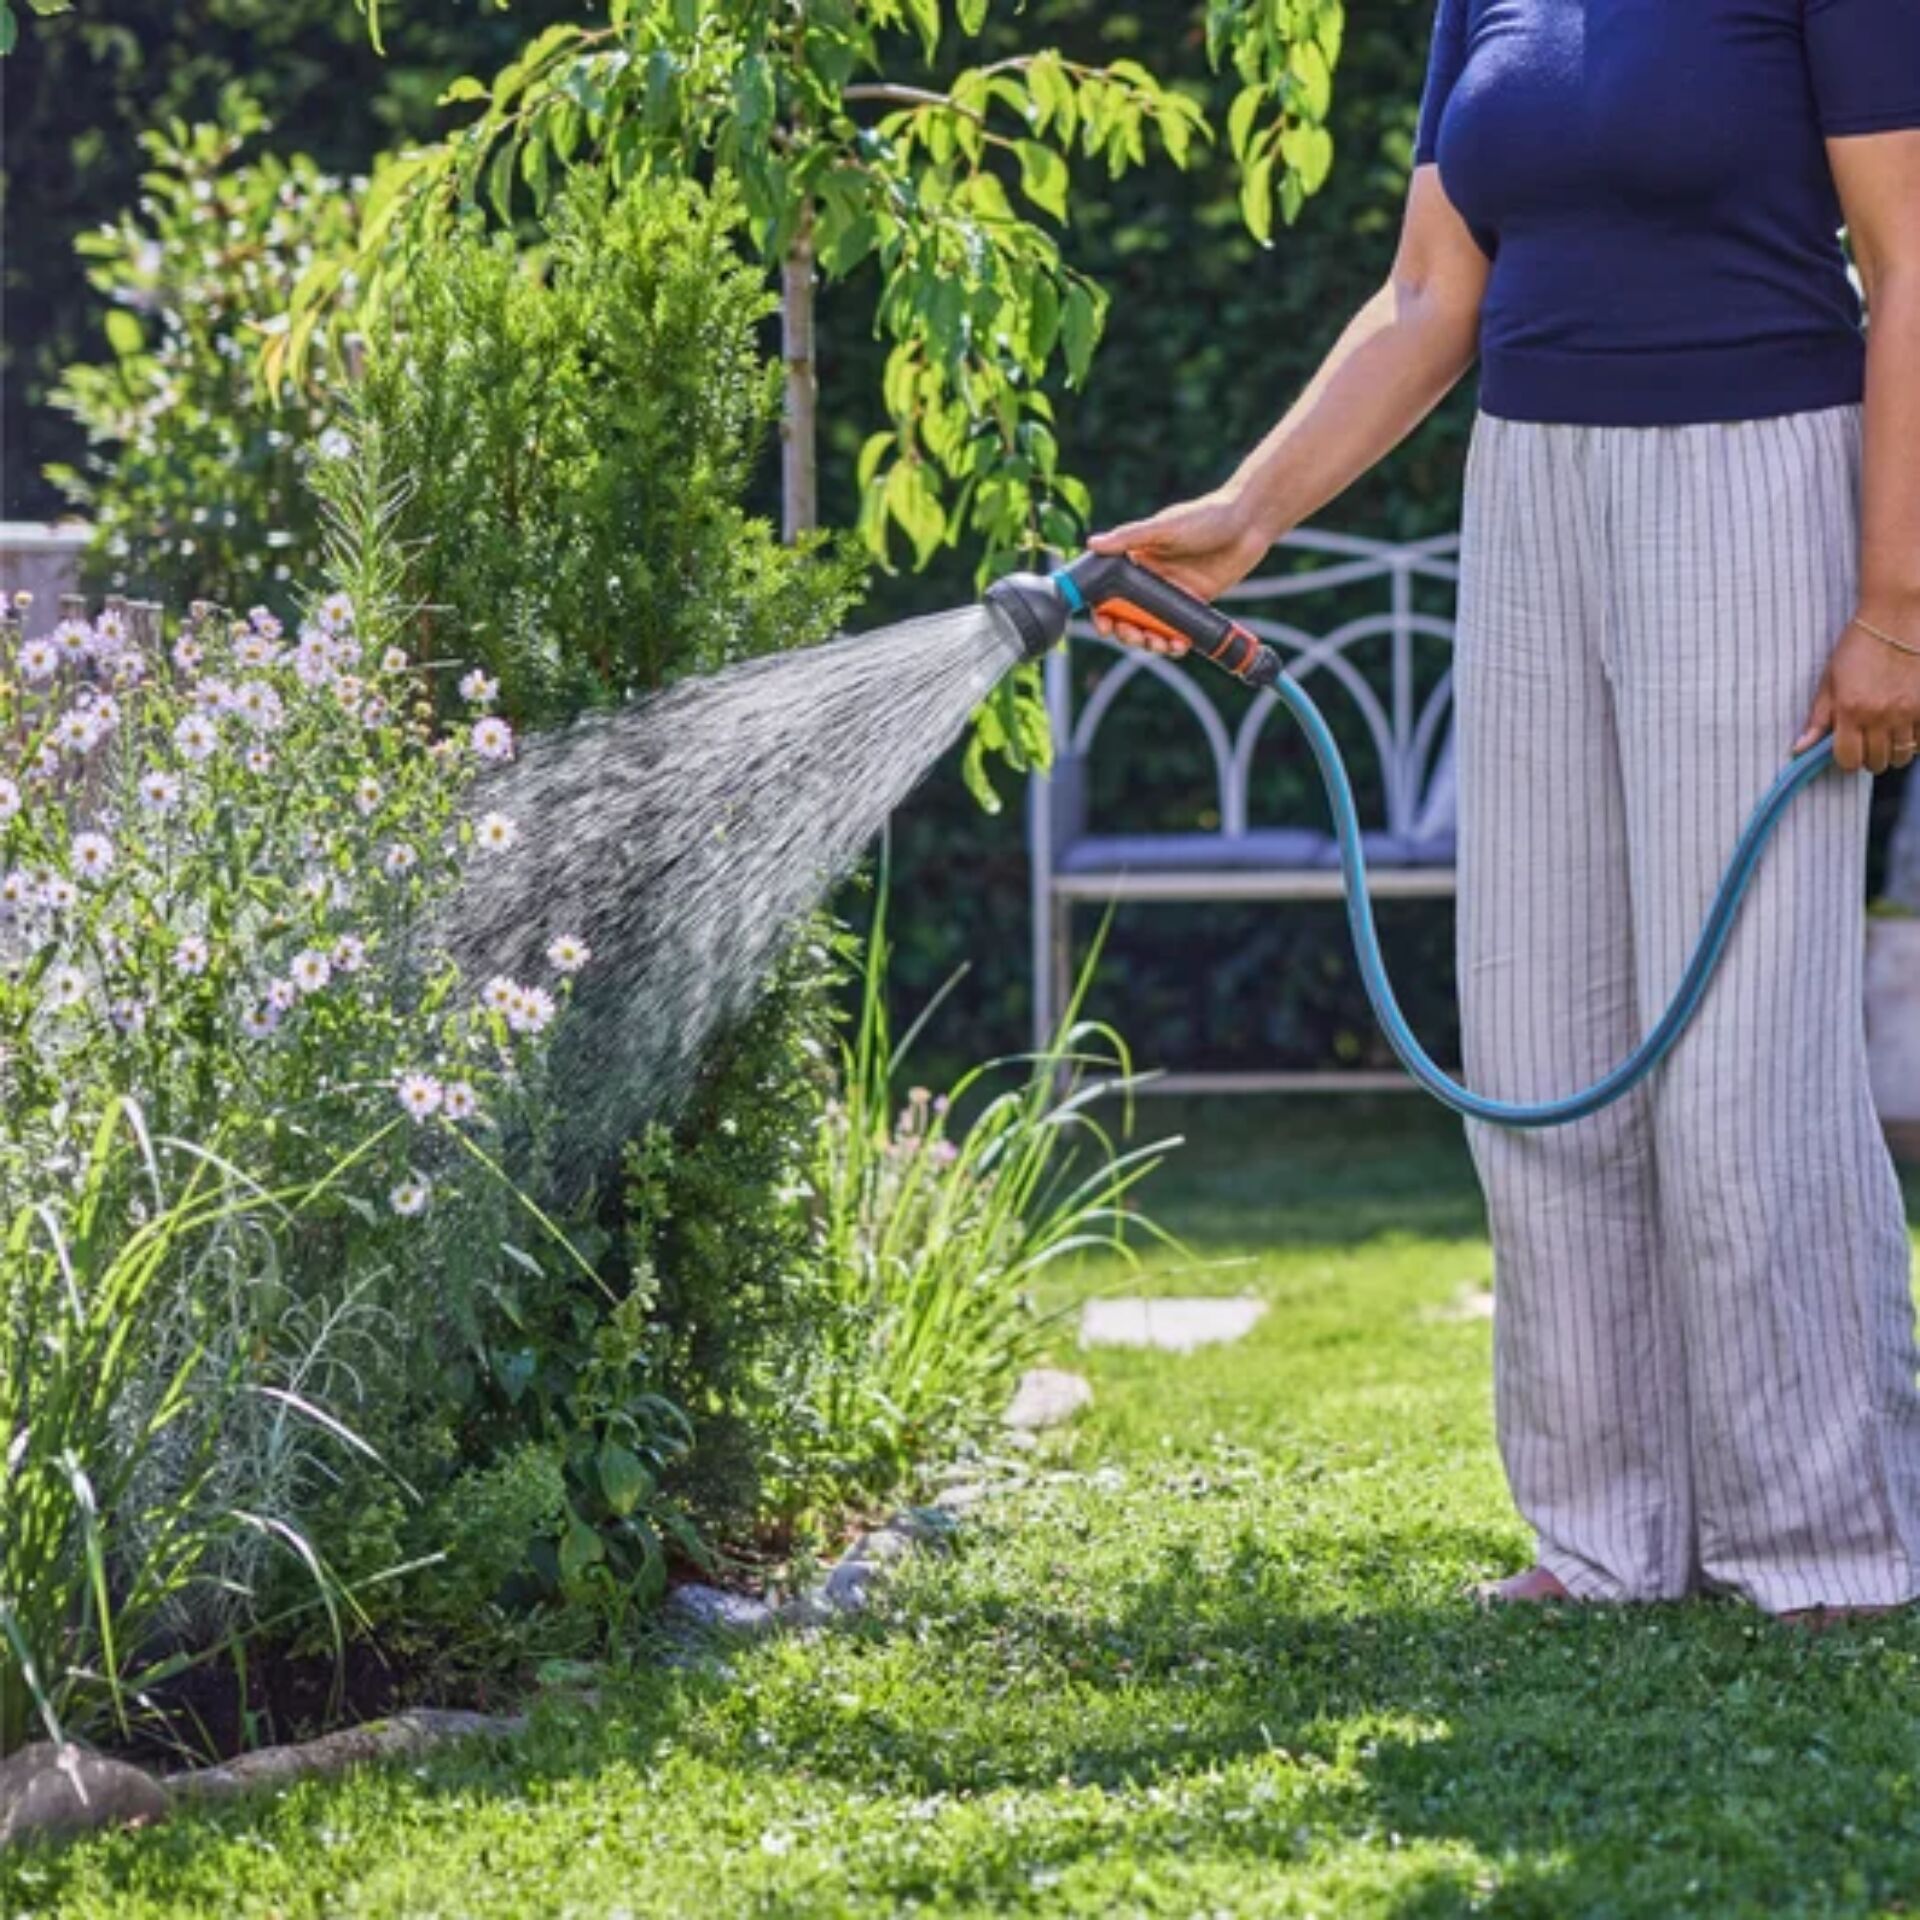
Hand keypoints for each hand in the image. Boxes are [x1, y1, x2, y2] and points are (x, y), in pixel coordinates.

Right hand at [1085, 493, 1276, 655]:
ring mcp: (1171, 593)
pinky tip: (1179, 646)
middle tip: (1135, 637)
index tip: (1103, 625)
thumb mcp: (1164, 528)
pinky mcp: (1193, 603)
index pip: (1109, 591)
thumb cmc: (1206, 516)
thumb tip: (1092, 544)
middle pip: (1127, 615)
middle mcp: (1150, 579)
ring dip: (1150, 642)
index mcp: (1137, 560)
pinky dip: (1175, 642)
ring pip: (1151, 627)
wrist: (1248, 522)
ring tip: (1160, 645)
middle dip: (1127, 632)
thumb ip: (1128, 538)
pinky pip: (1178, 630)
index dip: (1101, 610)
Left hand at [1794, 611, 1919, 773]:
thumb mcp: (1830, 680)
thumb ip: (1818, 718)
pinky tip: (1906, 727)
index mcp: (1851, 710)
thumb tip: (1799, 749)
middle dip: (1869, 757)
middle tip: (1867, 741)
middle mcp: (1881, 715)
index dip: (1846, 760)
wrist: (1896, 616)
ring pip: (1902, 755)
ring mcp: (1908, 711)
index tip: (1847, 750)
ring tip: (1887, 734)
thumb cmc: (1858, 646)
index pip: (1848, 761)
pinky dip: (1914, 740)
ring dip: (1893, 750)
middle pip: (1876, 762)